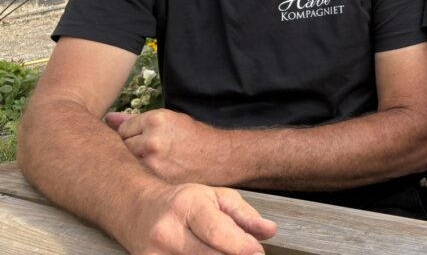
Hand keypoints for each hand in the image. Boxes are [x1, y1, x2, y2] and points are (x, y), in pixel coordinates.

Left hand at [106, 109, 227, 184]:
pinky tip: (159, 172)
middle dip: (132, 150)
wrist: (221, 158)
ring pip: (127, 163)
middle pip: (121, 147)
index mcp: (156, 119)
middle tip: (151, 153)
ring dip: (135, 164)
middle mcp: (151, 139)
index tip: (147, 140)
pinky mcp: (156, 179)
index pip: (123, 129)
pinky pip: (137, 177)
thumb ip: (138, 121)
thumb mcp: (171, 120)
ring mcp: (152, 161)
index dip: (133, 136)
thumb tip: (109, 118)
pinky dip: (143, 176)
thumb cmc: (196, 138)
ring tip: (155, 163)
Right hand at [122, 182, 275, 254]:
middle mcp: (166, 231)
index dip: (241, 247)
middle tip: (247, 254)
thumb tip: (269, 231)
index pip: (218, 232)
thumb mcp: (217, 197)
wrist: (137, 209)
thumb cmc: (182, 202)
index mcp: (187, 205)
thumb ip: (244, 215)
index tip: (257, 253)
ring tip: (225, 252)